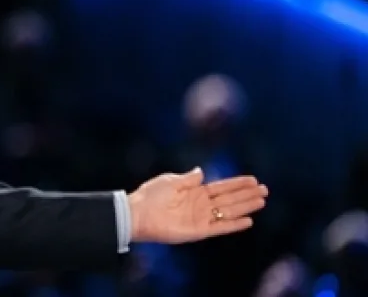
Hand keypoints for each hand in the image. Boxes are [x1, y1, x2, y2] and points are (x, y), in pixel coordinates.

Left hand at [128, 167, 268, 243]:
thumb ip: (189, 179)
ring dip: (245, 207)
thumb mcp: (171, 181)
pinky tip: (248, 221)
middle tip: (265, 190)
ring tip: (261, 201)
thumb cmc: (150, 196)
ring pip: (228, 211)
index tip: (253, 179)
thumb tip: (202, 171)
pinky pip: (220, 228)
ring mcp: (201, 218)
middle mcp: (200, 205)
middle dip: (247, 194)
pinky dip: (233, 224)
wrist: (137, 213)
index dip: (237, 184)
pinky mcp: (198, 231)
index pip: (221, 187)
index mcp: (194, 192)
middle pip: (229, 199)